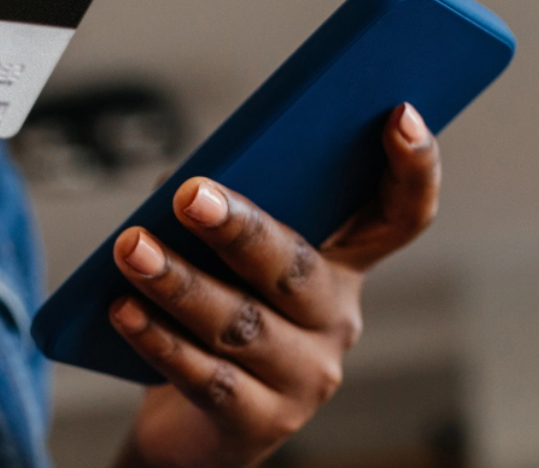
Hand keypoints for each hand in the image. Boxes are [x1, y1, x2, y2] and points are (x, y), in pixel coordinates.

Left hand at [110, 103, 441, 467]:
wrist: (188, 424)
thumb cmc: (208, 315)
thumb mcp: (221, 256)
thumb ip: (215, 208)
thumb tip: (184, 178)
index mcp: (342, 264)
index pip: (400, 215)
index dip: (413, 168)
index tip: (400, 114)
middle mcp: (336, 320)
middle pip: (297, 267)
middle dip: (242, 228)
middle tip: (190, 194)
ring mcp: (304, 376)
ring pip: (242, 322)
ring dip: (181, 282)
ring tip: (130, 248)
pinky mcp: (260, 422)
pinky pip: (208, 375)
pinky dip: (160, 339)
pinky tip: (125, 309)